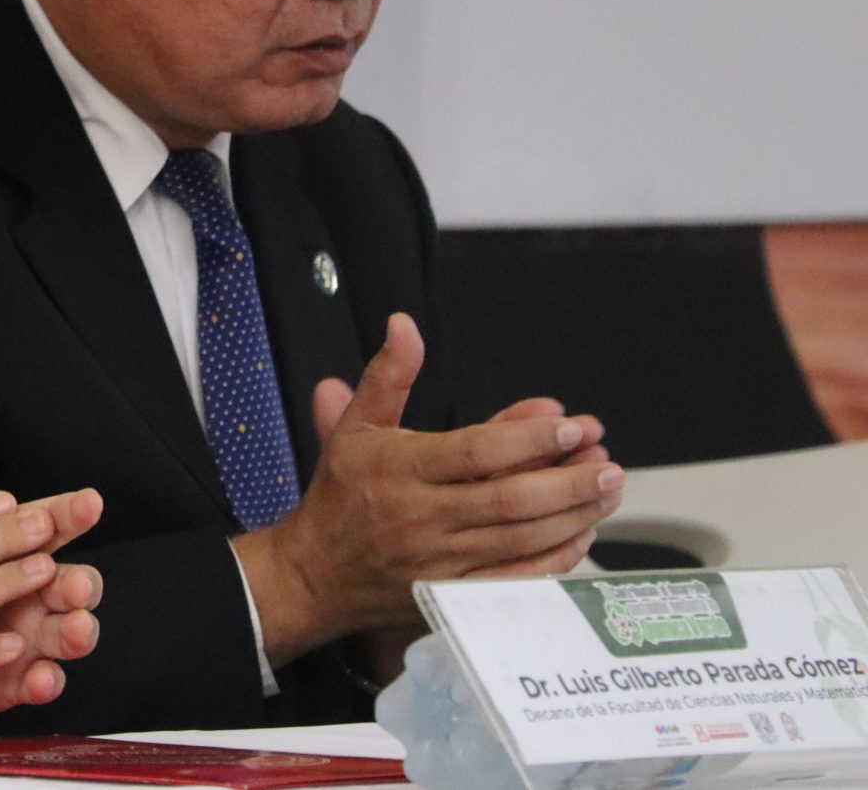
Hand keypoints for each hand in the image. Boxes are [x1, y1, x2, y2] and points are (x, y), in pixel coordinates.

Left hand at [0, 444, 103, 723]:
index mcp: (7, 548)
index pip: (48, 525)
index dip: (69, 514)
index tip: (88, 502)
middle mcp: (26, 591)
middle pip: (69, 581)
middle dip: (81, 581)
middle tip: (78, 582)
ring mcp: (24, 635)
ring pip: (66, 631)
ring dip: (77, 630)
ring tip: (75, 627)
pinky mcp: (10, 678)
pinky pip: (38, 681)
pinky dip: (45, 679)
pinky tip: (42, 676)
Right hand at [233, 314, 622, 665]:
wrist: (314, 573)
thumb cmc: (340, 496)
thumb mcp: (355, 427)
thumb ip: (388, 376)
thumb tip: (404, 326)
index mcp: (400, 470)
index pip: (474, 452)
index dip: (526, 438)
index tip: (568, 423)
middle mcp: (422, 516)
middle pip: (508, 500)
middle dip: (567, 480)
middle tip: (607, 461)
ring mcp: (440, 562)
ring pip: (520, 539)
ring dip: (572, 514)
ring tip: (608, 489)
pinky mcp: (453, 596)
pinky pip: (514, 581)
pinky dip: (553, 560)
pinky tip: (581, 534)